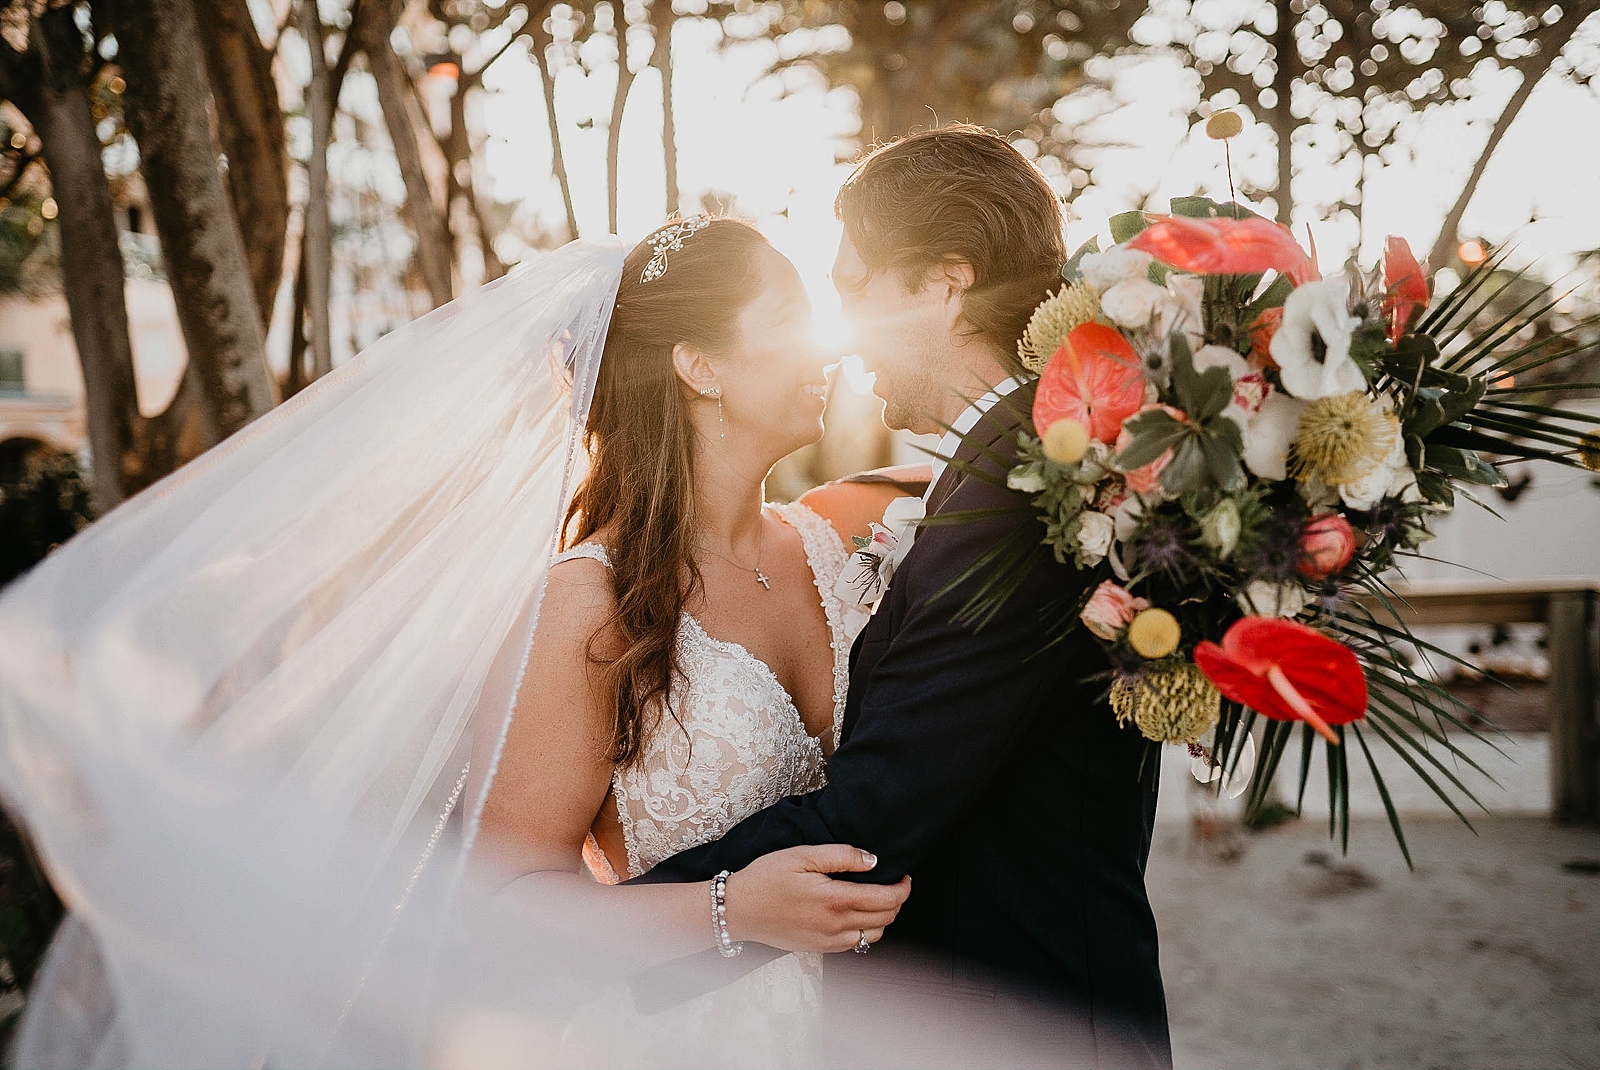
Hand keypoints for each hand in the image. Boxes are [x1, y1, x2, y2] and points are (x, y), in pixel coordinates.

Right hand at [720, 844, 910, 953]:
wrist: (738, 910)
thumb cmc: (766, 879)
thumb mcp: (802, 855)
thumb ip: (841, 856)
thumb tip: (872, 860)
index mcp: (835, 901)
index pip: (888, 900)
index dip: (903, 888)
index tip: (904, 876)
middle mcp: (836, 926)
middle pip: (886, 919)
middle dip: (897, 901)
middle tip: (894, 883)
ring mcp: (829, 942)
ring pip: (874, 936)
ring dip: (883, 918)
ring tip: (877, 898)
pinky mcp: (819, 949)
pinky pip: (855, 945)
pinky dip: (865, 930)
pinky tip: (855, 914)